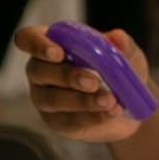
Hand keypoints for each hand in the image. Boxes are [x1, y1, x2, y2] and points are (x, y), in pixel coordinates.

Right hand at [15, 25, 153, 142]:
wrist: (130, 105)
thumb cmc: (119, 72)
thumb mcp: (127, 56)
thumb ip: (123, 45)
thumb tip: (117, 38)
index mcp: (51, 45)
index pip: (28, 39)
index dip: (37, 44)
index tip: (58, 52)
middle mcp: (40, 71)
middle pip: (39, 71)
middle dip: (67, 76)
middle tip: (93, 82)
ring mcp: (45, 98)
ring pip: (53, 99)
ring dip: (82, 100)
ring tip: (109, 100)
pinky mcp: (57, 122)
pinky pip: (69, 121)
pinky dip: (93, 117)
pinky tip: (111, 112)